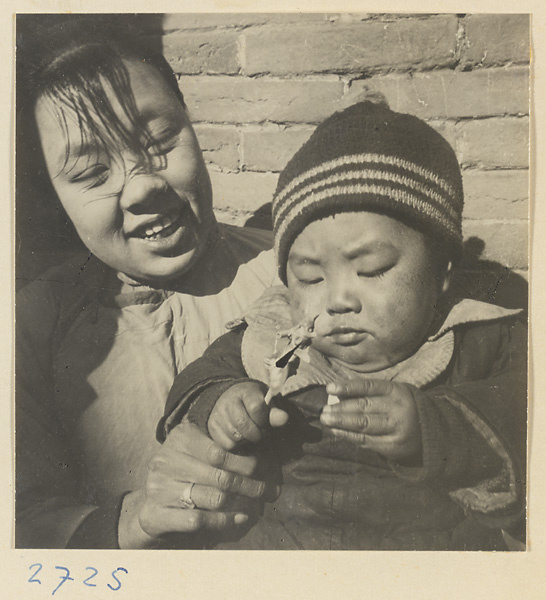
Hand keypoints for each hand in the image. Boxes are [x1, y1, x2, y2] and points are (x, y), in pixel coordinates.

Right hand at [118, 420, 265, 547]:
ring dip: (242, 504)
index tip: (267, 470)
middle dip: (252, 486)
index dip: (247, 463)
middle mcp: (166, 461)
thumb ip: (223, 446)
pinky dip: (223, 521)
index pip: (221, 453)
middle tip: (272, 492)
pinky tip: (240, 518)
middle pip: (221, 477)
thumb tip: (263, 454)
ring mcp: (159, 489)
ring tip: (258, 505)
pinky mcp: (156, 515)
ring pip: (213, 498)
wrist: (151, 502)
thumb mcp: (199, 449)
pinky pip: (198, 520)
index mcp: (180, 439)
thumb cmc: (185, 471)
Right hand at [208, 381, 288, 450]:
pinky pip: (227, 444)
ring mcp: (218, 414)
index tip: (266, 422)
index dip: (264, 419)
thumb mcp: (267, 403)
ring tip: (252, 435)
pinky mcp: (212, 426)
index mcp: (245, 391)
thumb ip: (275, 412)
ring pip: (235, 436)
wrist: (232, 399)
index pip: (256, 407)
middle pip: (243, 424)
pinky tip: (242, 439)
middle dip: (257, 434)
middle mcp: (229, 401)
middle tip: (262, 434)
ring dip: (247, 441)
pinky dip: (237, 446)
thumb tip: (283, 419)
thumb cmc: (255, 403)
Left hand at [320, 379, 421, 461]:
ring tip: (325, 419)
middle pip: (364, 407)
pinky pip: (366, 440)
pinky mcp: (392, 446)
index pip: (368, 387)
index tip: (329, 388)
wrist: (431, 431)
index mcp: (396, 391)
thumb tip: (339, 394)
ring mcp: (395, 429)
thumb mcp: (393, 393)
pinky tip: (335, 431)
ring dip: (341, 422)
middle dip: (340, 408)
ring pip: (363, 424)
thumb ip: (370, 392)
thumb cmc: (403, 406)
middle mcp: (397, 409)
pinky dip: (348, 435)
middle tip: (323, 409)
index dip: (347, 387)